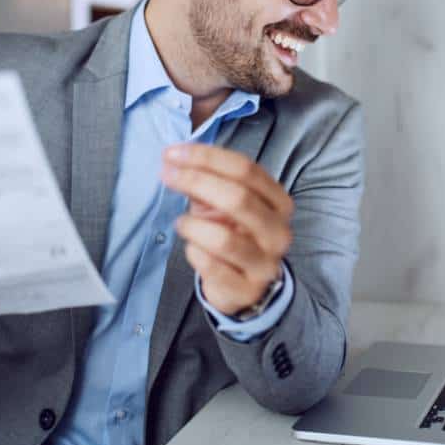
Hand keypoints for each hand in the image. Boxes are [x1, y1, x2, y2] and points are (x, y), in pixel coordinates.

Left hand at [161, 143, 292, 315]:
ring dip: (192, 226)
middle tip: (167, 176)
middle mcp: (278, 231)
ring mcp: (266, 263)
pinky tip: (193, 249)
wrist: (247, 287)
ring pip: (223, 239)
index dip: (207, 158)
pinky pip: (211, 267)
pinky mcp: (247, 290)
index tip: (173, 153)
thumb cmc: (234, 234)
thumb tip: (174, 159)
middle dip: (196, 181)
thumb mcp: (225, 204)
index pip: (245, 169)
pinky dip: (194, 253)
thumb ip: (207, 182)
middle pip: (238, 197)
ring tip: (181, 224)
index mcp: (278, 202)